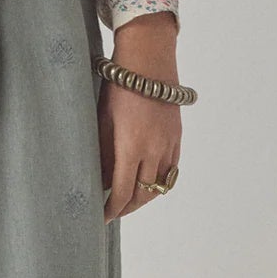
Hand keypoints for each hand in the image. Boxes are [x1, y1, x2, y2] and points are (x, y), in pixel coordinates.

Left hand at [99, 13, 182, 220]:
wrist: (148, 60)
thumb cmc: (118, 87)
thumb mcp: (103, 120)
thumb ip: (102, 153)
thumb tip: (99, 179)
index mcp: (132, 147)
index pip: (123, 191)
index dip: (112, 209)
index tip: (102, 217)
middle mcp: (155, 150)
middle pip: (144, 194)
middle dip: (127, 207)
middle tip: (113, 211)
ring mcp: (169, 144)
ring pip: (160, 185)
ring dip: (145, 197)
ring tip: (129, 199)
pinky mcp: (177, 136)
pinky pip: (171, 170)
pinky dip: (159, 181)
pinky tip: (147, 180)